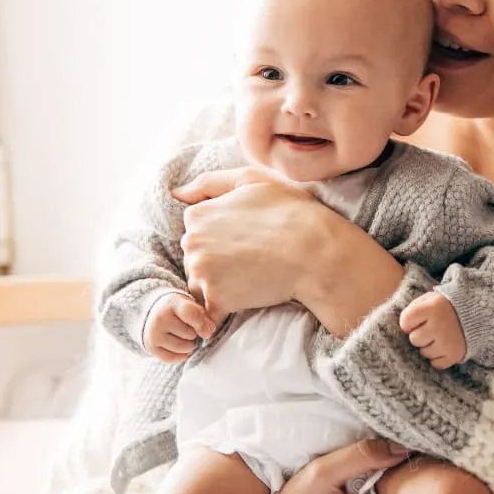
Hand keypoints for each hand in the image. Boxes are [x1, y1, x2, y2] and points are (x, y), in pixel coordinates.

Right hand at [143, 291, 216, 360]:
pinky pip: (172, 358)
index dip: (202, 324)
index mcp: (173, 303)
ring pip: (182, 348)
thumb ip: (205, 317)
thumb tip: (207, 333)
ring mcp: (153, 333)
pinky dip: (180, 356)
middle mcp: (160, 318)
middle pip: (189, 334)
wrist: (157, 313)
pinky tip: (181, 347)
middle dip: (195, 334)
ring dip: (189, 345)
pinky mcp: (151, 347)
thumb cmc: (180, 311)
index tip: (209, 330)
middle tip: (189, 328)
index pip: (190, 313)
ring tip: (185, 337)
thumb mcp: (193, 306)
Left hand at [172, 167, 324, 322]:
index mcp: (197, 215)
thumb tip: (177, 193)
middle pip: (195, 259)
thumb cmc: (290, 211)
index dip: (221, 237)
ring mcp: (202, 272)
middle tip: (252, 259)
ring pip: (200, 285)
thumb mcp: (251, 180)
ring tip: (252, 278)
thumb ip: (209, 183)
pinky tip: (243, 303)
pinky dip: (221, 313)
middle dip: (217, 262)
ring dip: (220, 286)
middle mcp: (192, 242)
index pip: (196, 232)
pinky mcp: (216, 299)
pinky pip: (208, 312)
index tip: (246, 238)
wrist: (316, 250)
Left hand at [398, 289, 466, 367]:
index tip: (418, 318)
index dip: (409, 321)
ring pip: (424, 352)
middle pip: (414, 339)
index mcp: (432, 308)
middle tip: (431, 327)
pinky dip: (439, 356)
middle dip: (420, 334)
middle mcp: (439, 326)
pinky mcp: (455, 355)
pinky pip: (435, 364)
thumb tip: (399, 329)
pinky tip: (445, 345)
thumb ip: (413, 309)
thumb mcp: (429, 299)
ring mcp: (447, 342)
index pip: (405, 322)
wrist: (476, 313)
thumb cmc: (444, 307)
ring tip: (440, 335)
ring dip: (429, 346)